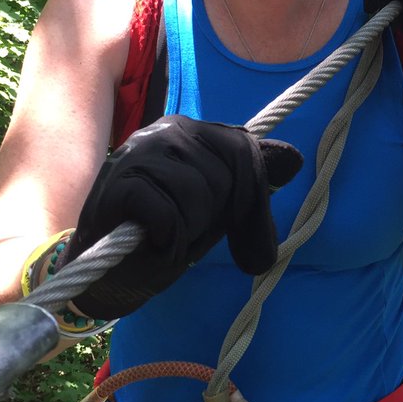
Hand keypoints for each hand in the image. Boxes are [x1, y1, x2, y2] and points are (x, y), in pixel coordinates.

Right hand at [62, 116, 302, 318]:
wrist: (106, 272)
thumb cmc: (164, 234)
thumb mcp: (219, 210)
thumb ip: (252, 187)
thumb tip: (296, 161)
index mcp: (190, 131)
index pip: (243, 149)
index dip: (248, 198)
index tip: (230, 222)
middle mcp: (165, 130)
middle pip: (226, 176)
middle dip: (214, 218)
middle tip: (184, 228)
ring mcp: (139, 153)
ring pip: (199, 196)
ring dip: (189, 233)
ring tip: (167, 236)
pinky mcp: (120, 184)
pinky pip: (170, 217)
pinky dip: (167, 243)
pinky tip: (151, 244)